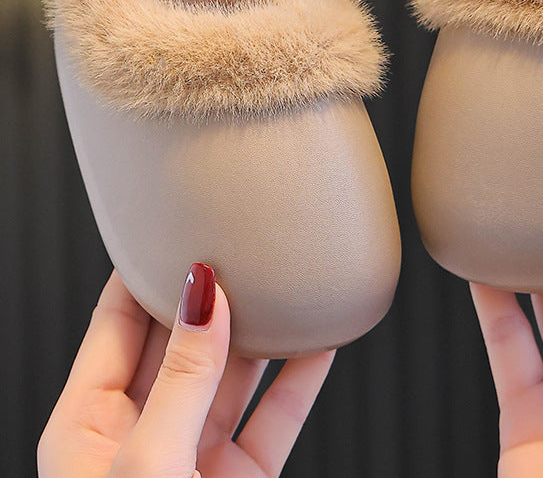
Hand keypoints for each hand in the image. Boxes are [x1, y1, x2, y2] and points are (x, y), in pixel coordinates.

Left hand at [38, 264, 333, 477]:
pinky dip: (301, 378)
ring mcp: (192, 453)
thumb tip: (202, 293)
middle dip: (212, 290)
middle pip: (181, 338)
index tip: (179, 222)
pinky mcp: (238, 476)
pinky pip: (275, 414)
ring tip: (288, 280)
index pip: (117, 319)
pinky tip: (322, 342)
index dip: (147, 268)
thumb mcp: (149, 465)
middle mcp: (141, 430)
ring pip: (232, 372)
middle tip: (244, 241)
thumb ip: (182, 377)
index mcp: (89, 422)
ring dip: (262, 329)